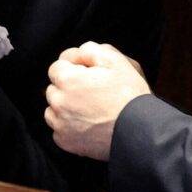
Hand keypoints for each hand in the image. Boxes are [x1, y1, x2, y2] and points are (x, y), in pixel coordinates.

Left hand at [45, 42, 151, 160]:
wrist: (139, 131)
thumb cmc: (129, 95)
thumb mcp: (115, 61)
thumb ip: (90, 50)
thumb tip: (75, 55)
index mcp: (68, 80)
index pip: (56, 67)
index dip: (73, 68)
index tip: (87, 74)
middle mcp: (59, 102)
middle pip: (54, 89)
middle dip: (68, 87)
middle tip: (92, 92)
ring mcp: (61, 124)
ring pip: (53, 110)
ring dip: (65, 107)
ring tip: (89, 109)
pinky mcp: (66, 142)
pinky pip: (59, 130)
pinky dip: (68, 127)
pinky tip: (87, 124)